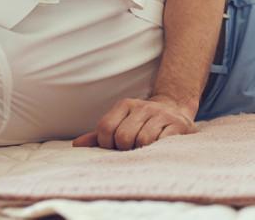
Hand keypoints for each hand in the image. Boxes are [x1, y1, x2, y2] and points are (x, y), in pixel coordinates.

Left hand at [72, 95, 197, 149]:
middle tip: (132, 149)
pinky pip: (161, 141)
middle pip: (123, 136)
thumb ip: (100, 135)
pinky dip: (157, 148)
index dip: (107, 144)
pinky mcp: (177, 124)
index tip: (115, 147)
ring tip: (145, 148)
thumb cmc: (142, 124)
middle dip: (125, 149)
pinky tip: (158, 146)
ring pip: (142, 140)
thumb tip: (77, 145)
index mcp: (125, 104)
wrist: (175, 111)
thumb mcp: (121, 124)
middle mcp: (143, 106)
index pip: (105, 128)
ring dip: (142, 150)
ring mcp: (161, 114)